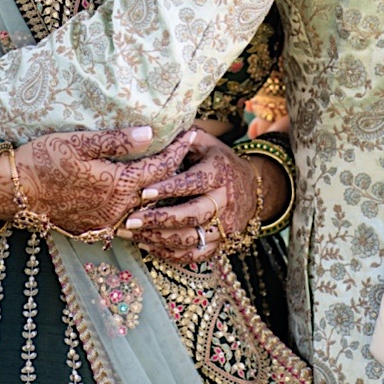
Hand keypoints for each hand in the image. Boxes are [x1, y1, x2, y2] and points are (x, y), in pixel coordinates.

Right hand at [4, 127, 199, 239]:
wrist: (16, 191)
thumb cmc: (44, 160)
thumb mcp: (78, 142)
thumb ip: (116, 140)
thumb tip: (150, 132)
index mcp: (118, 183)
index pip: (160, 167)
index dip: (177, 150)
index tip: (191, 136)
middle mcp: (119, 207)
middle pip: (158, 190)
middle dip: (175, 172)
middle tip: (187, 157)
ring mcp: (108, 221)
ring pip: (145, 209)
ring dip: (159, 194)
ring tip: (171, 179)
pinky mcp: (96, 228)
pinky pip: (127, 220)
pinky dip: (140, 210)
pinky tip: (140, 201)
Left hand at [123, 129, 258, 262]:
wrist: (252, 187)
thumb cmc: (216, 160)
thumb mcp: (205, 142)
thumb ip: (181, 138)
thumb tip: (151, 129)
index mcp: (219, 173)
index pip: (193, 183)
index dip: (169, 189)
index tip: (144, 192)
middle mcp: (224, 201)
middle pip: (193, 215)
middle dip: (160, 219)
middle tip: (131, 219)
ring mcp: (225, 225)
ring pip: (193, 238)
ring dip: (159, 239)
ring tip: (131, 234)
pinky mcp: (222, 243)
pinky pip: (197, 255)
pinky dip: (172, 255)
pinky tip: (148, 246)